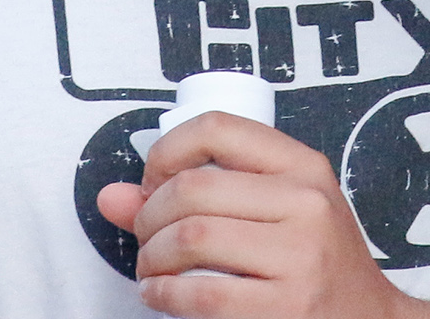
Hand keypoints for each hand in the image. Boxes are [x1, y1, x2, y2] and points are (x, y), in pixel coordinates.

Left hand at [99, 113, 408, 318]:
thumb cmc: (318, 264)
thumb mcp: (279, 212)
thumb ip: (200, 196)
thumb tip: (111, 197)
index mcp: (303, 167)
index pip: (217, 128)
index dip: (165, 151)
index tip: (152, 180)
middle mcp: (307, 203)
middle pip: (192, 188)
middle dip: (148, 215)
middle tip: (144, 235)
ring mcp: (300, 257)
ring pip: (190, 239)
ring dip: (150, 258)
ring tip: (151, 269)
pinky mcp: (286, 308)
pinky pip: (200, 295)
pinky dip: (163, 295)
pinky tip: (162, 295)